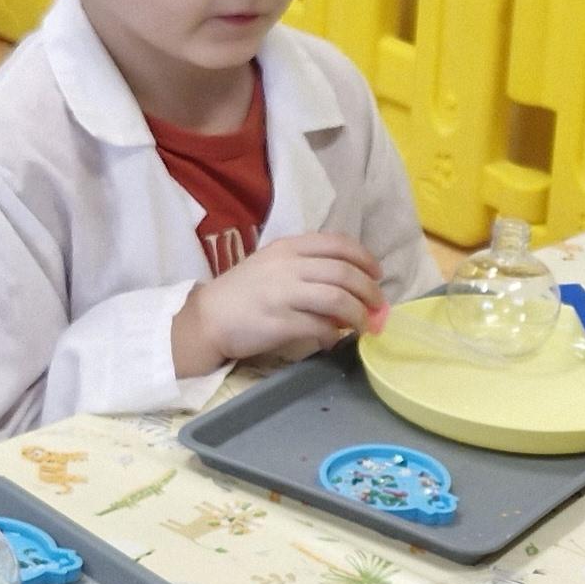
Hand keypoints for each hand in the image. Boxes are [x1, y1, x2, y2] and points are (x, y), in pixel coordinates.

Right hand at [172, 234, 384, 376]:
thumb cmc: (243, 292)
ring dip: (358, 315)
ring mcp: (283, 294)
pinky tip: (335, 339)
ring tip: (364, 326)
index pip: (337, 244)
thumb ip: (308, 269)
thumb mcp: (273, 266)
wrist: (207, 318)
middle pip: (344, 273)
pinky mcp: (279, 323)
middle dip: (369, 291)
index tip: (377, 274)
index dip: (364, 258)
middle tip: (378, 306)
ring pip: (337, 300)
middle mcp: (288, 266)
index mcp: (288, 248)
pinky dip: (333, 334)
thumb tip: (348, 287)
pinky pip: (319, 327)